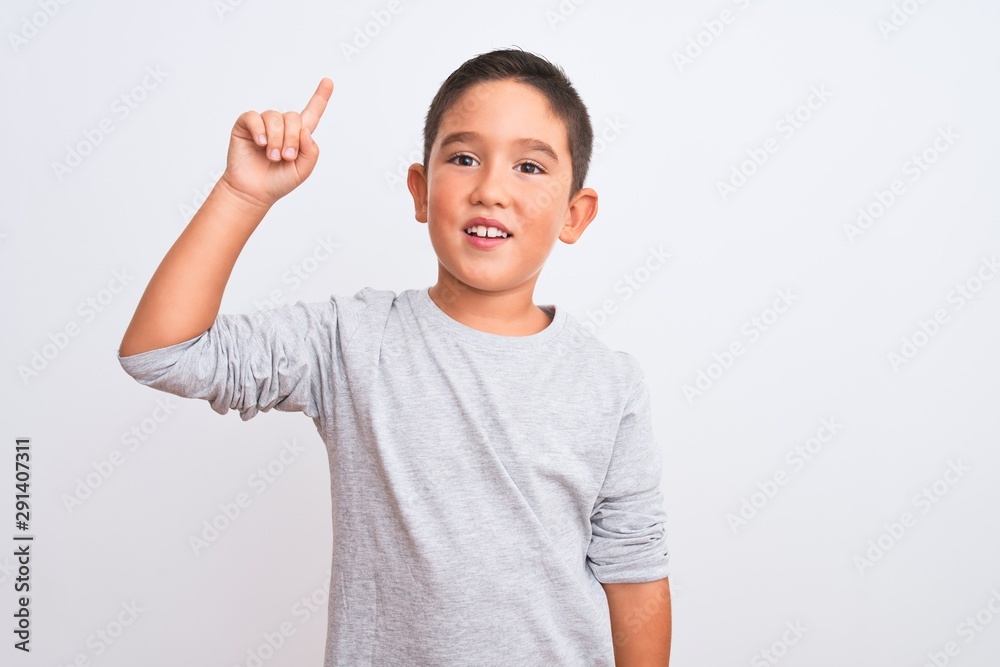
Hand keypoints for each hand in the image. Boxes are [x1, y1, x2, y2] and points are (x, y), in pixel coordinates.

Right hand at [220, 78, 333, 208]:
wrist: (253, 191)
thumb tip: (306, 131)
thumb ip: (311, 152)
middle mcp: (281, 127)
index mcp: (298, 136)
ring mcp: (263, 125)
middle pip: (293, 117)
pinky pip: (254, 117)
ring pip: (274, 117)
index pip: (312, 113)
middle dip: (291, 138)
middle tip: (286, 157)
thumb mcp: (303, 170)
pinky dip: (259, 130)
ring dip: (276, 138)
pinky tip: (260, 144)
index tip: (328, 81)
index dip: (320, 97)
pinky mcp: (246, 125)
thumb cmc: (278, 181)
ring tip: (272, 156)